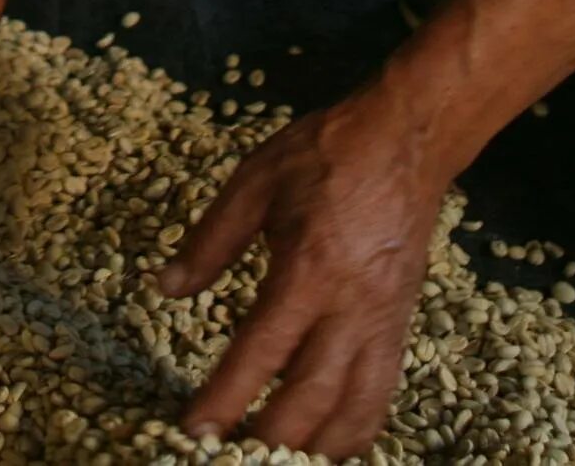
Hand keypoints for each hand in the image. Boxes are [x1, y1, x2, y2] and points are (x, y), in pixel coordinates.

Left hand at [158, 87, 442, 456]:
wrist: (407, 140)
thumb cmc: (327, 154)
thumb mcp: (254, 181)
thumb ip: (209, 240)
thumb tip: (167, 287)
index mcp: (307, 267)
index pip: (261, 350)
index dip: (226, 397)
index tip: (195, 431)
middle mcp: (351, 306)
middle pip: (312, 397)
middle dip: (270, 440)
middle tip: (227, 457)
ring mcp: (383, 321)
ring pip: (357, 409)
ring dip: (316, 447)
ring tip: (276, 462)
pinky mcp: (401, 326)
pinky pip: (382, 394)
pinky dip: (356, 430)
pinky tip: (327, 443)